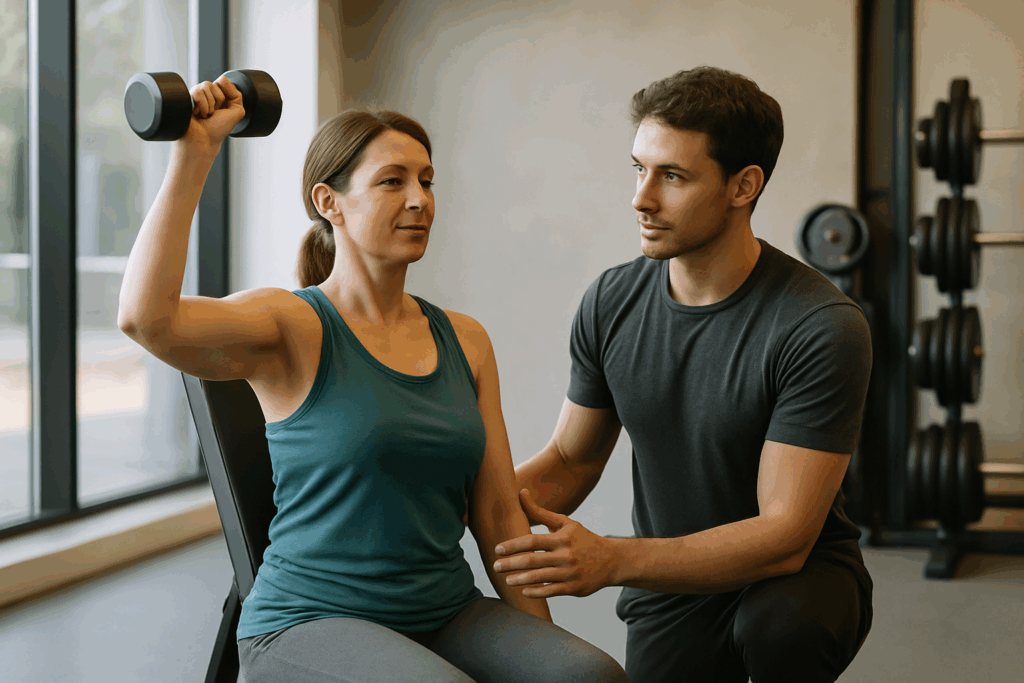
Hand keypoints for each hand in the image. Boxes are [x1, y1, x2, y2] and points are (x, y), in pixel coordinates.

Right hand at [178, 75, 244, 152]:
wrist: (203, 139)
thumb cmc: (218, 129)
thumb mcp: (237, 112)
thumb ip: (237, 94)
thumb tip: (222, 78)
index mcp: (219, 96)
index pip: (223, 82)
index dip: (224, 97)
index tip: (222, 110)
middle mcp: (207, 94)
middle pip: (214, 84)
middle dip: (217, 101)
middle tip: (212, 114)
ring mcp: (196, 95)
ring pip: (206, 86)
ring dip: (209, 105)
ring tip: (204, 115)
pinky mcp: (186, 97)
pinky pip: (198, 92)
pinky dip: (201, 106)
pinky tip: (197, 114)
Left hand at [492, 489, 618, 597]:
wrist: (612, 560)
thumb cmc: (584, 539)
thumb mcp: (565, 523)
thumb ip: (540, 512)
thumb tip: (521, 493)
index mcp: (562, 538)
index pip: (532, 541)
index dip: (513, 545)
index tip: (498, 549)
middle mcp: (565, 555)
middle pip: (532, 560)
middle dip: (511, 564)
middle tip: (495, 566)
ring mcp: (570, 573)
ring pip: (539, 577)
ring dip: (519, 579)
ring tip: (506, 579)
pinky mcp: (574, 588)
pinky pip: (551, 591)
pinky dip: (536, 592)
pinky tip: (523, 591)